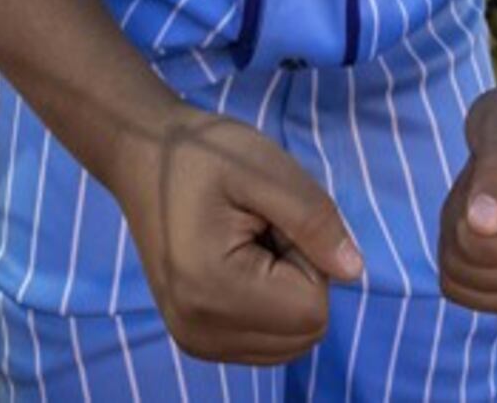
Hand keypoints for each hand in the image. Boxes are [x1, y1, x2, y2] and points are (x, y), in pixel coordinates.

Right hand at [111, 106, 361, 364]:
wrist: (143, 158)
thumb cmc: (203, 153)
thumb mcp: (266, 167)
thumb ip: (315, 220)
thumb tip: (353, 272)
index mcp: (213, 290)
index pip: (313, 307)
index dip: (309, 257)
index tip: (270, 219)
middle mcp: (200, 332)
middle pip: (305, 331)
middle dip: (300, 277)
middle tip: (259, 230)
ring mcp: (196, 342)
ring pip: (291, 341)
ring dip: (286, 293)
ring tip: (248, 245)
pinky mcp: (198, 341)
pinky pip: (269, 342)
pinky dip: (270, 306)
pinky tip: (239, 266)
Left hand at [437, 88, 496, 313]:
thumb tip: (483, 225)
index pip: (474, 245)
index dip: (462, 208)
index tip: (486, 175)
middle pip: (463, 268)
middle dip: (456, 224)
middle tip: (482, 189)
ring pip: (458, 283)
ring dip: (455, 241)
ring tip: (483, 207)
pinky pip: (463, 295)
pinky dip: (460, 261)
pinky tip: (484, 231)